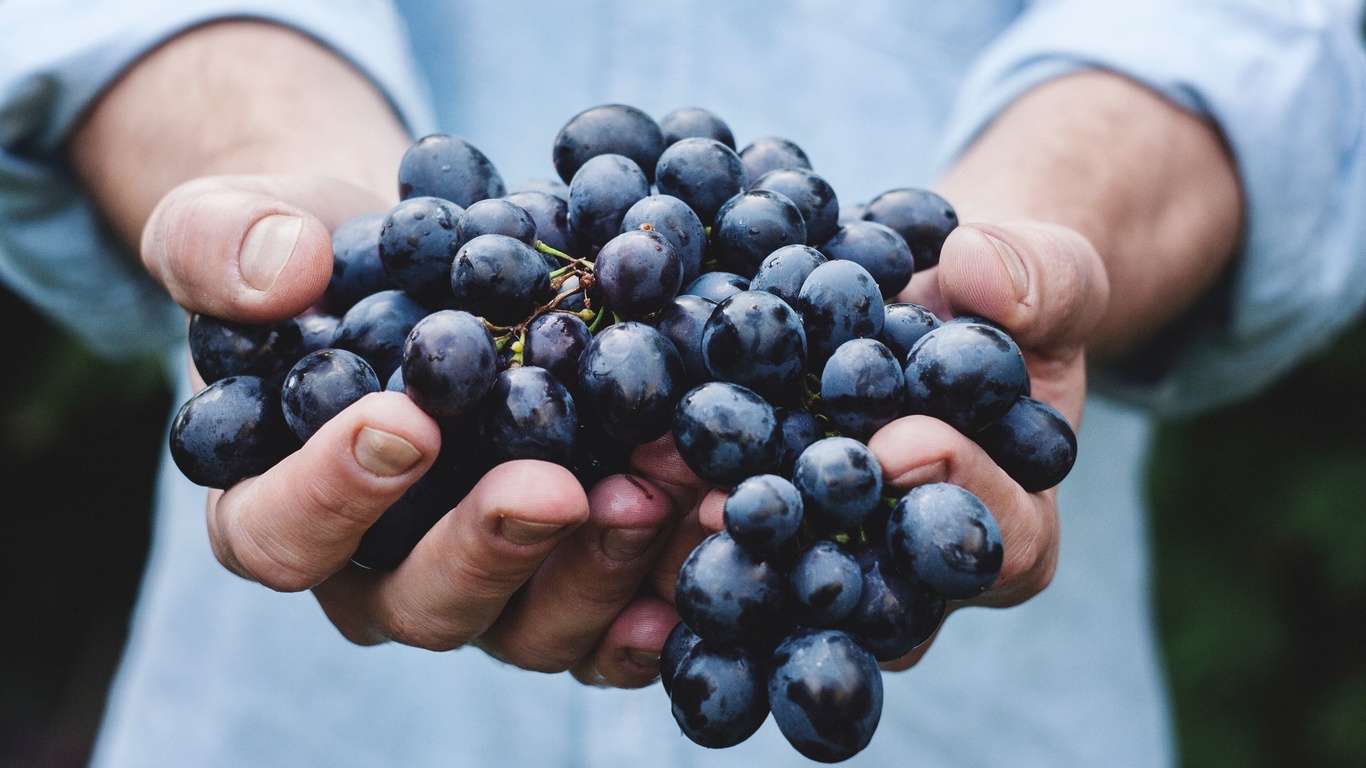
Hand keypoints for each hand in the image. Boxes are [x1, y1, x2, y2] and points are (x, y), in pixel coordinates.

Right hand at [144, 173, 689, 686]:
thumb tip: (281, 273)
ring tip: (663, 490)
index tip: (404, 422)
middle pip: (423, 603)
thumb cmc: (316, 258)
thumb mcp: (238, 225)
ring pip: (533, 626)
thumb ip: (222, 244)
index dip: (333, 495)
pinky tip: (715, 538)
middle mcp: (379, 573)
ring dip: (602, 568)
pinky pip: (615, 621)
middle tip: (556, 487)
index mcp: (276, 508)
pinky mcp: (567, 578)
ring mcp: (485, 587)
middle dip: (493, 547)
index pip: (280, 535)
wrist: (421, 266)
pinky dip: (667, 591)